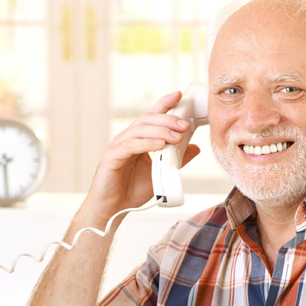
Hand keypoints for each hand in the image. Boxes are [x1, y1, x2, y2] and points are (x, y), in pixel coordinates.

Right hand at [82, 92, 201, 224]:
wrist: (112, 210)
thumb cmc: (131, 191)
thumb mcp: (160, 172)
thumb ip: (176, 159)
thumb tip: (194, 147)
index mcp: (137, 140)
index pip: (151, 117)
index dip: (164, 104)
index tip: (178, 95)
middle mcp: (127, 139)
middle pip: (147, 120)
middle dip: (168, 119)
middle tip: (185, 124)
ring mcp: (117, 146)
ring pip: (140, 130)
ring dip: (161, 131)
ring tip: (177, 136)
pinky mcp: (111, 157)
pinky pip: (130, 145)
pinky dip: (146, 143)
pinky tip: (159, 145)